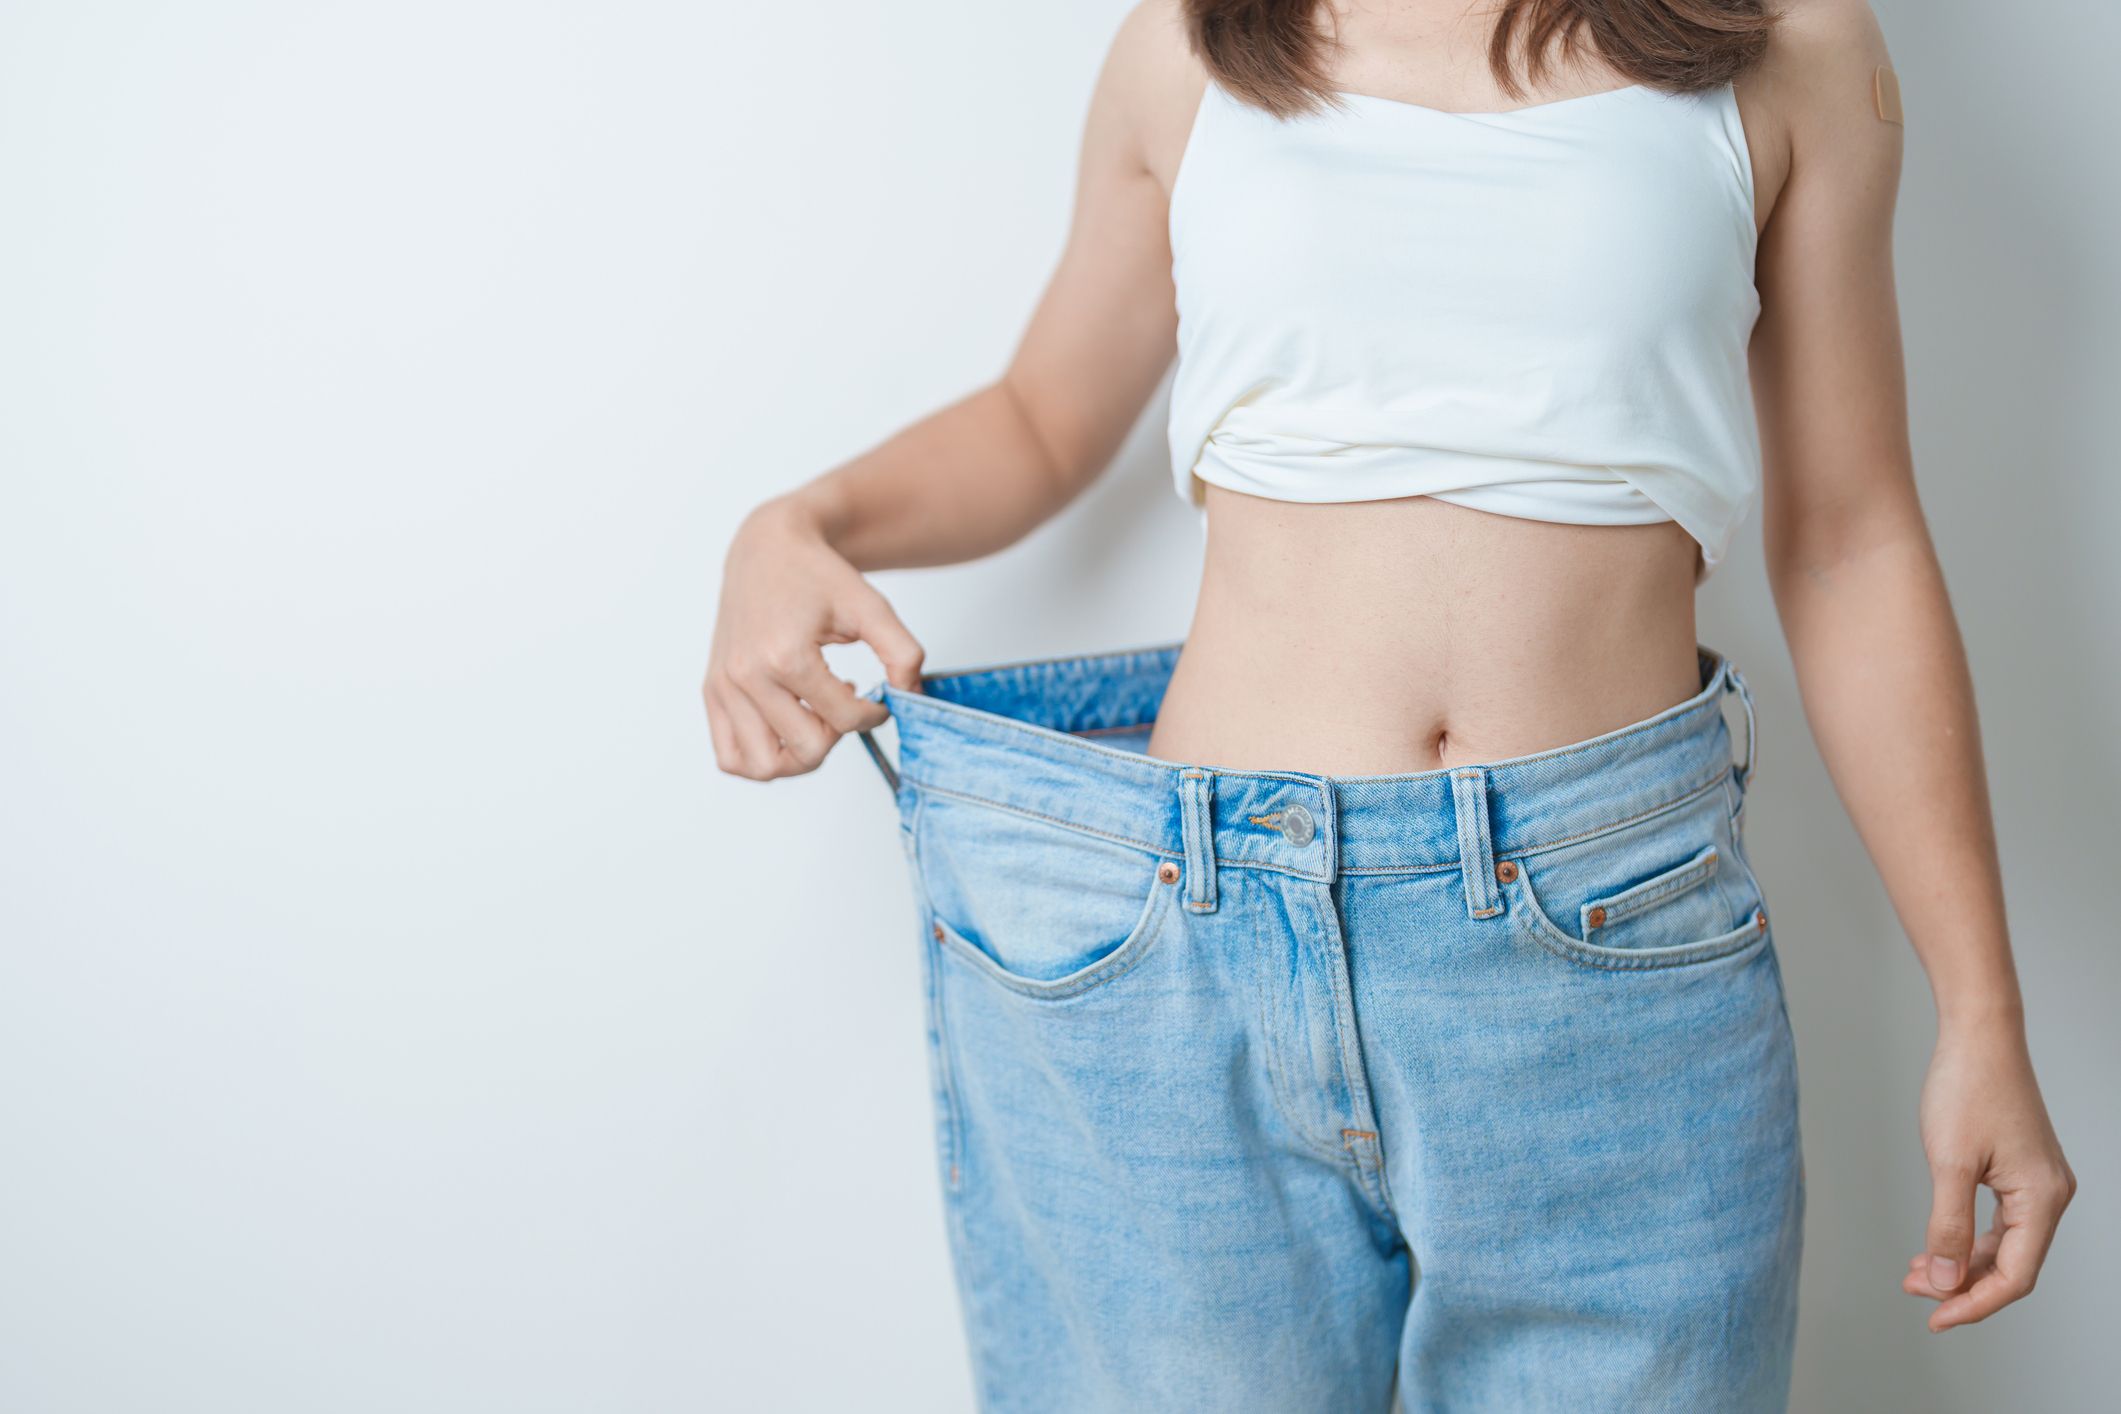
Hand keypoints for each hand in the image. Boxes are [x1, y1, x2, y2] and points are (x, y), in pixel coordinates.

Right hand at [704, 496, 924, 779]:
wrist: (768, 548)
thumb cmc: (816, 575)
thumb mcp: (872, 608)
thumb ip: (903, 653)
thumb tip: (910, 697)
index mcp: (786, 656)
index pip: (845, 720)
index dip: (874, 714)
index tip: (877, 698)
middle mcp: (748, 676)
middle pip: (807, 751)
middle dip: (837, 735)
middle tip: (842, 703)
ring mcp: (724, 687)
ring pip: (764, 766)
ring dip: (798, 755)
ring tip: (813, 720)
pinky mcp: (712, 691)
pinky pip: (730, 757)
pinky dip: (760, 758)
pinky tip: (785, 728)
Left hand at [1902, 1022, 2074, 1330]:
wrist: (1978, 1035)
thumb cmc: (1966, 1088)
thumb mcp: (1949, 1163)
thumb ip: (1947, 1226)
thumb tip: (1942, 1280)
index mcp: (2042, 1199)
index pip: (2014, 1276)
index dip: (1974, 1303)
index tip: (1935, 1318)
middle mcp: (2049, 1195)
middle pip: (2009, 1264)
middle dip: (1960, 1282)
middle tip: (1911, 1289)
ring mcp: (2037, 1182)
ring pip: (2001, 1243)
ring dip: (1959, 1260)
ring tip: (1914, 1272)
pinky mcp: (2020, 1169)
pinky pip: (1997, 1219)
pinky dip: (1965, 1234)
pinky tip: (1934, 1243)